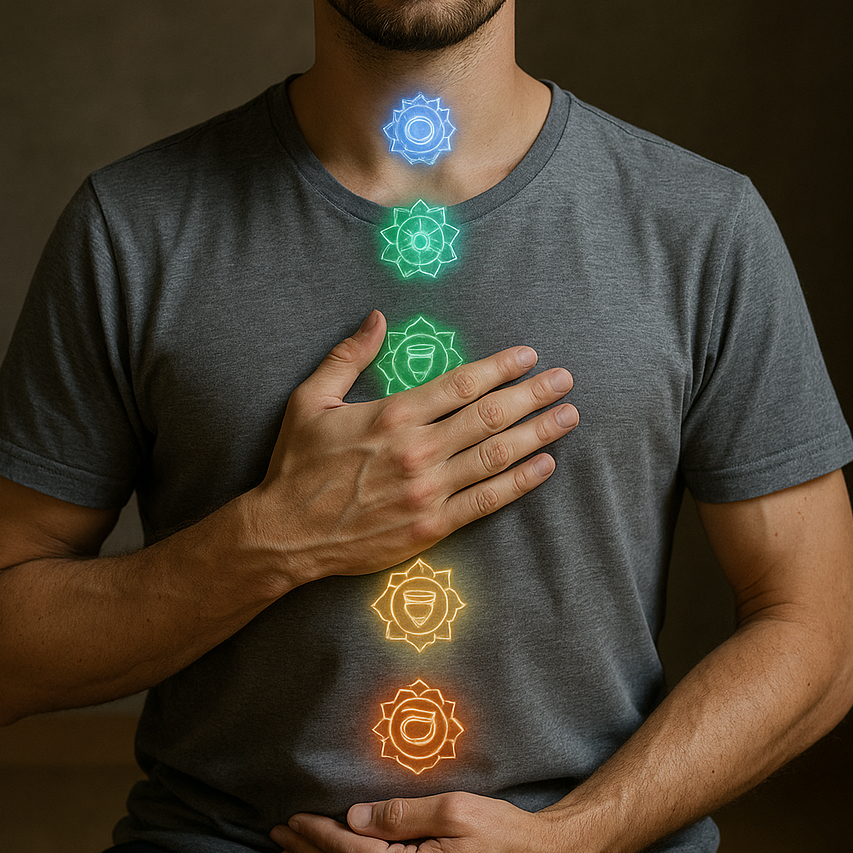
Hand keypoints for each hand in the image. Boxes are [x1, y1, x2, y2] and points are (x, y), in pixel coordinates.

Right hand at [250, 310, 577, 589]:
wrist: (284, 534)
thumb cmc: (297, 465)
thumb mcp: (310, 400)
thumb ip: (348, 357)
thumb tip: (377, 317)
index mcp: (393, 414)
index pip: (462, 384)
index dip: (501, 367)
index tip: (529, 356)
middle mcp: (417, 450)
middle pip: (490, 415)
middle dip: (534, 395)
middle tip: (566, 381)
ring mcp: (427, 490)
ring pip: (496, 455)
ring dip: (538, 434)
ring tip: (568, 416)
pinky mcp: (431, 525)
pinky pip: (486, 500)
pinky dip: (520, 482)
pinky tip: (545, 465)